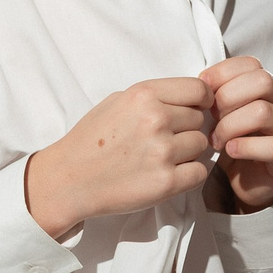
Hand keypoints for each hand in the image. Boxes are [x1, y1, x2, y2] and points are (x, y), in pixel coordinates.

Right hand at [25, 77, 214, 238]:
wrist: (69, 179)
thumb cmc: (91, 139)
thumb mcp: (118, 101)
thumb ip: (155, 97)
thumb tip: (192, 98)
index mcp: (144, 96)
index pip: (198, 90)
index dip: (202, 100)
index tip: (198, 108)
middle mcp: (156, 120)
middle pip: (200, 120)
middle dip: (186, 128)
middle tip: (162, 140)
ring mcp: (162, 152)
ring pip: (201, 145)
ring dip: (187, 152)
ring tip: (160, 157)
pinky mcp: (166, 182)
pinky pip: (199, 172)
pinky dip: (188, 174)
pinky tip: (167, 173)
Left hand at [202, 56, 272, 212]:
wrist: (248, 180)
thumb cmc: (233, 141)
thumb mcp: (222, 113)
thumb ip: (215, 95)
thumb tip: (197, 85)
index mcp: (267, 87)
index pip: (251, 64)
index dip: (223, 73)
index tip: (203, 90)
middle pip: (262, 81)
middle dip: (228, 96)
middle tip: (210, 116)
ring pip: (264, 112)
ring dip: (231, 125)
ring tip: (215, 139)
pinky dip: (246, 147)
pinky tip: (230, 151)